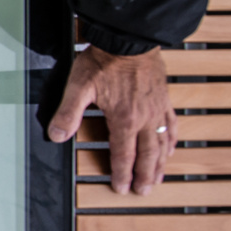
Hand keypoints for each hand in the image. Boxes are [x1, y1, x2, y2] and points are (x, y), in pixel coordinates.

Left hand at [46, 47, 176, 194]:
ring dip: (160, 164)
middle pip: (147, 155)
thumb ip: (68, 113)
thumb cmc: (104, 60)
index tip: (122, 188)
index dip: (122, 174)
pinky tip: (171, 147)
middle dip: (144, 176)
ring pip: (163, 143)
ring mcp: (158, 108)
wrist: (129, 38)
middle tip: (143, 192)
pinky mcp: (164, 98)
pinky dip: (172, 140)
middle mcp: (145, 118)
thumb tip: (57, 136)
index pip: (124, 154)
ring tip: (157, 178)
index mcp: (124, 118)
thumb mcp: (79, 86)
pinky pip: (173, 124)